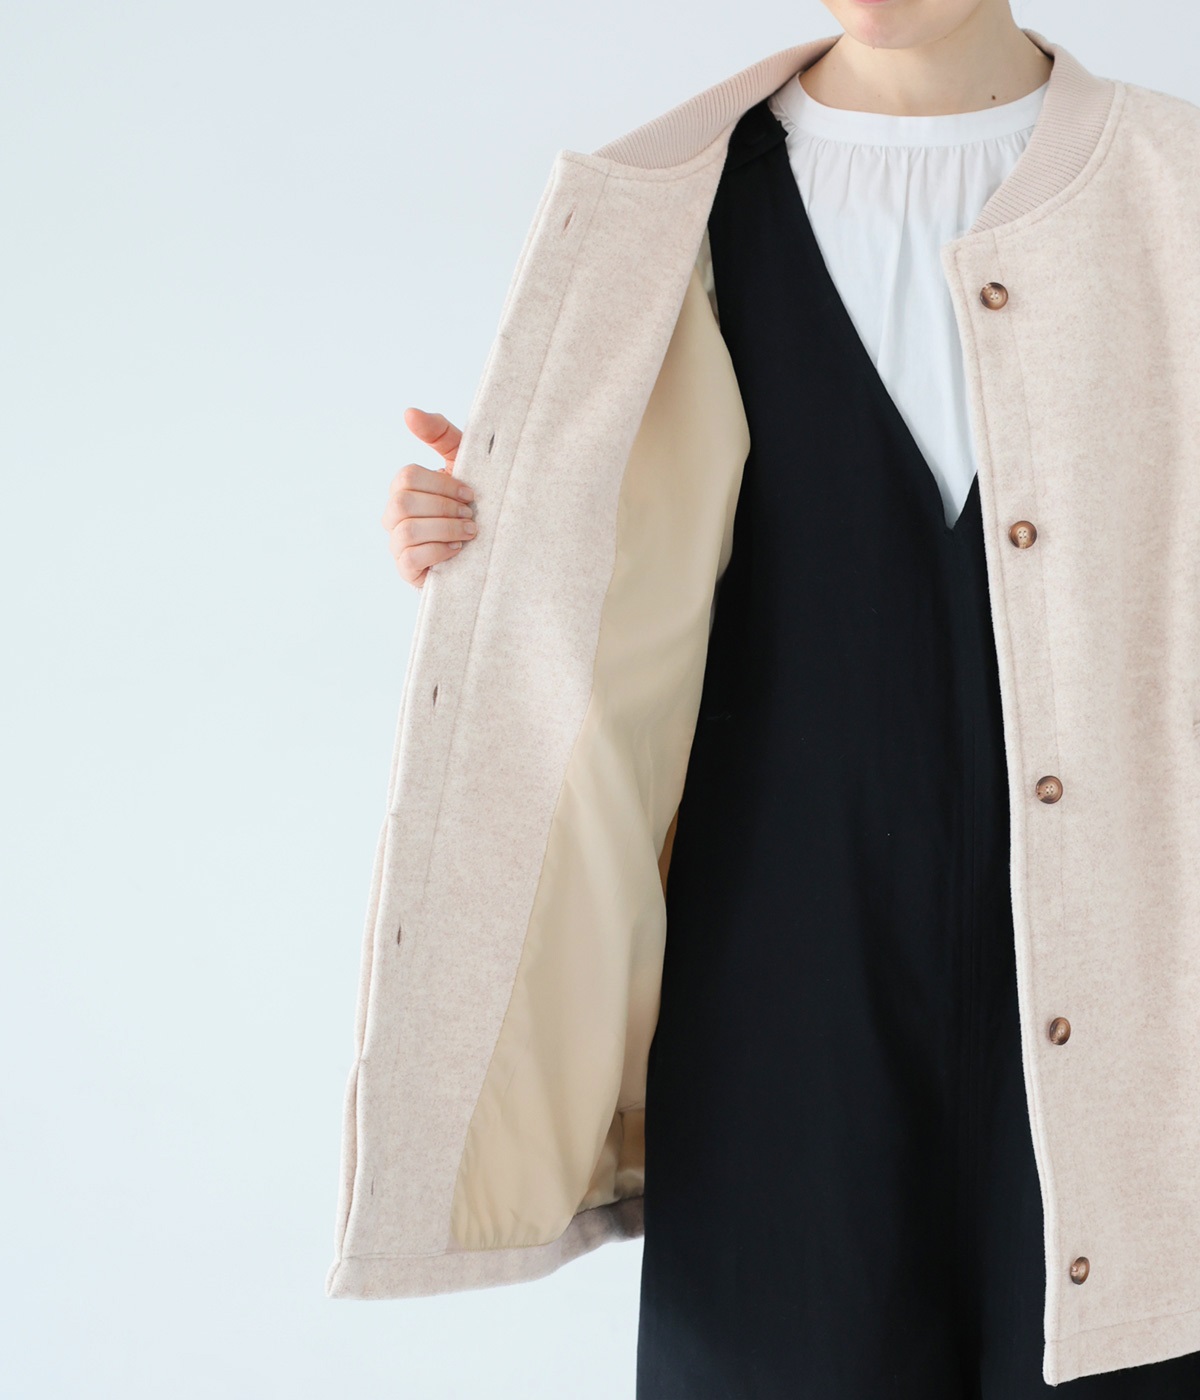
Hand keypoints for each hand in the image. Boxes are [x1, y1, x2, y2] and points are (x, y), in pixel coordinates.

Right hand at [381, 409, 477, 587]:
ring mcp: (398, 544)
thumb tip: (408, 412)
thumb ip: (439, 433)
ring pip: (406, 530)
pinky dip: (437, 551)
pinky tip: (458, 550)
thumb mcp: (462, 461)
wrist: (494, 545)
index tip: (470, 492)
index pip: (406, 477)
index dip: (441, 484)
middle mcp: (395, 515)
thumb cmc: (475, 500)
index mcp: (405, 488)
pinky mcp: (407, 571)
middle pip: (401, 502)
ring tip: (471, 533)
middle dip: (443, 507)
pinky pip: (409, 557)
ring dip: (444, 529)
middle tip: (471, 514)